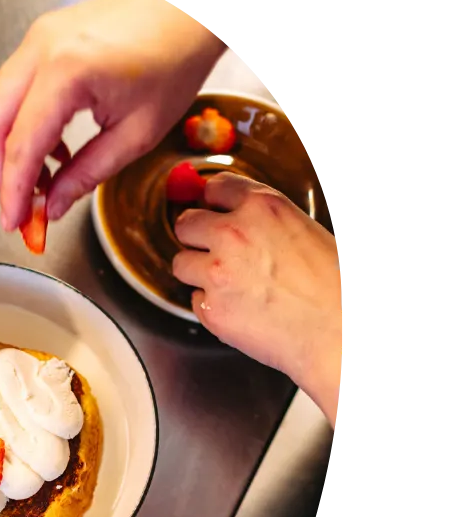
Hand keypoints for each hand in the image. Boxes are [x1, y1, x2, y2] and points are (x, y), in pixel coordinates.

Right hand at [0, 0, 225, 231]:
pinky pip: (13, 87)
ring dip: (8, 148)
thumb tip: (53, 205)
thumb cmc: (176, 57)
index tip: (13, 222)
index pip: (22, 146)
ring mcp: (38, 38)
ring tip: (40, 181)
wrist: (188, 8)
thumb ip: (87, 174)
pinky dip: (19, 124)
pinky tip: (50, 149)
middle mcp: (42, 48)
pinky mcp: (42, 37)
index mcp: (67, 72)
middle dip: (1, 172)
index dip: (14, 192)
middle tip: (21, 206)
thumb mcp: (137, 134)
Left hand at [173, 173, 342, 428]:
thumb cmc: (332, 284)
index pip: (215, 187)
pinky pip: (194, 299)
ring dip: (196, 271)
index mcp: (261, 207)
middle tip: (209, 248)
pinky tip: (236, 306)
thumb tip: (233, 216)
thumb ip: (263, 220)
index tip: (211, 208)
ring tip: (225, 282)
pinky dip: (209, 304)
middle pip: (186, 224)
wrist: (336, 329)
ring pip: (180, 263)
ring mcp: (217, 273)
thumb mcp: (303, 229)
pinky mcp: (210, 308)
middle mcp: (233, 234)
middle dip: (195, 235)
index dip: (212, 201)